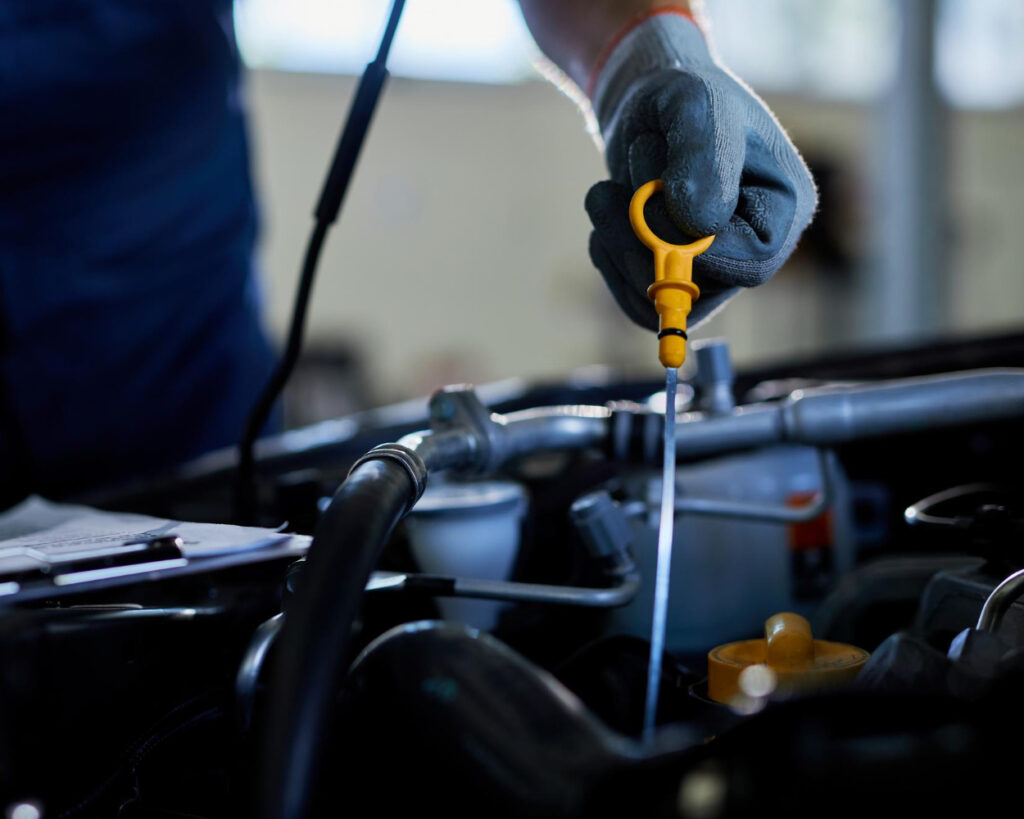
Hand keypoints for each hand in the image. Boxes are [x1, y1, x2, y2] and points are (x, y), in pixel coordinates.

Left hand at [585, 12, 816, 329]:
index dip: (700, 249)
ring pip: (662, 299)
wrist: (647, 104)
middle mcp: (753, 246)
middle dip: (644, 240)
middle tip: (609, 191)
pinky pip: (637, 301)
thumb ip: (704, 155)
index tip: (659, 196)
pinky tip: (605, 216)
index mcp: (784, 206)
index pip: (754, 262)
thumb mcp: (695, 103)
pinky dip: (609, 258)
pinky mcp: (674, 277)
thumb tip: (700, 224)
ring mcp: (713, 268)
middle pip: (702, 286)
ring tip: (605, 193)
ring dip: (619, 246)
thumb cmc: (682, 95)